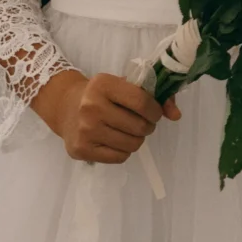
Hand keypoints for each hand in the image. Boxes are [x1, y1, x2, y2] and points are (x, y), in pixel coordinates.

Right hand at [33, 69, 178, 164]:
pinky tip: (116, 140)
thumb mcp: (123, 86)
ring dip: (137, 139)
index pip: (141, 101)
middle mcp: (91, 107)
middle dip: (148, 126)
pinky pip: (119, 157)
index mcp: (103, 84)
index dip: (155, 110)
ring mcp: (85, 130)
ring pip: (132, 144)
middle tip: (142, 123)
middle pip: (139, 126)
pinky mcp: (81, 149)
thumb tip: (176, 114)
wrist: (65, 107)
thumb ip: (155, 96)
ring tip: (129, 131)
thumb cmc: (101, 95)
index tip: (155, 113)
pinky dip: (124, 151)